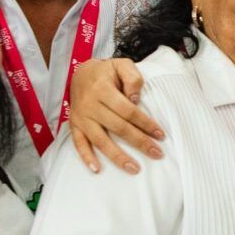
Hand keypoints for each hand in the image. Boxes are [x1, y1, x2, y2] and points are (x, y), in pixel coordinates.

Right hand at [69, 58, 164, 173]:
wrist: (80, 73)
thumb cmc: (107, 71)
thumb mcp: (122, 64)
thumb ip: (132, 78)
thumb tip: (136, 99)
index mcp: (102, 89)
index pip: (127, 110)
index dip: (145, 123)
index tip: (160, 134)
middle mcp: (90, 105)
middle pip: (117, 127)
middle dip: (139, 142)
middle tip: (157, 154)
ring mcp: (80, 117)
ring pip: (100, 140)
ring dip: (117, 156)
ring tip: (134, 169)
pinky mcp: (74, 125)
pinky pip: (78, 143)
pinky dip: (86, 157)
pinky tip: (97, 170)